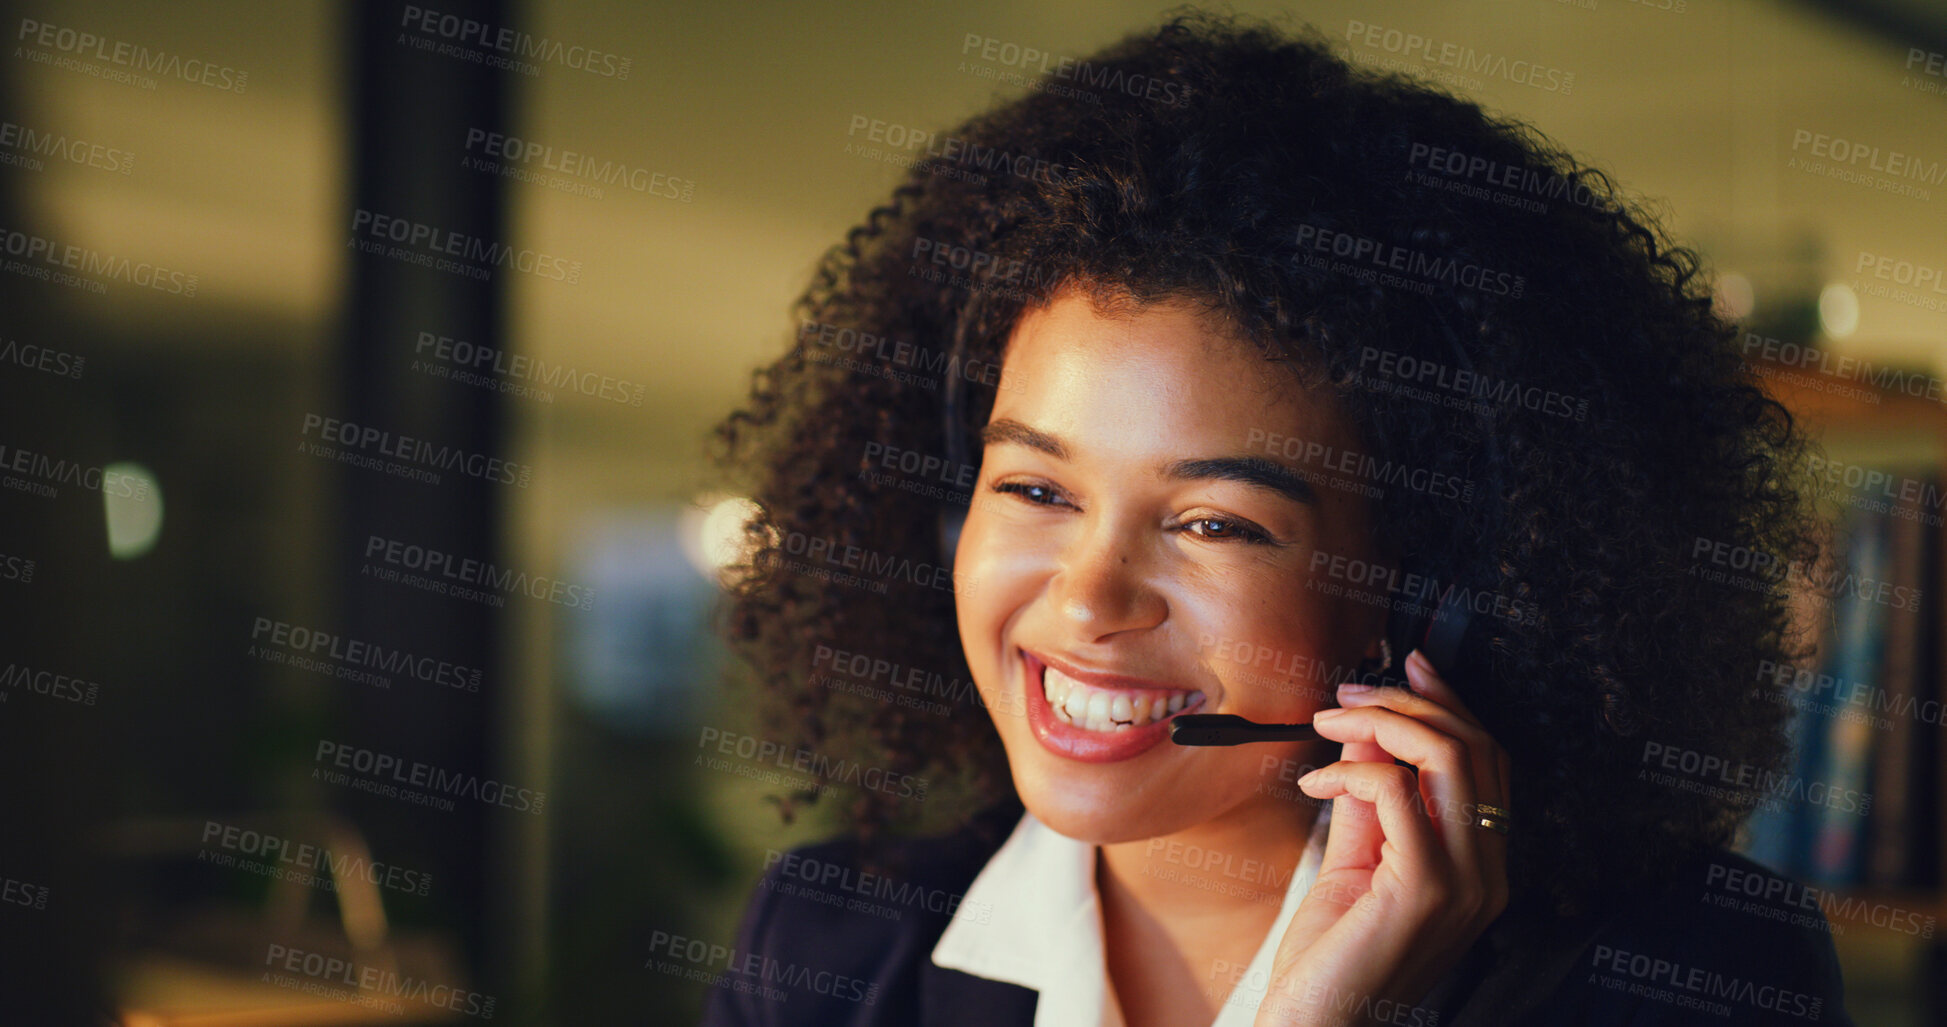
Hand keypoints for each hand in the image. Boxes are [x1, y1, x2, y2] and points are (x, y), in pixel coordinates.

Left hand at [1251, 649, 1511, 1026]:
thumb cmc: (1332, 960)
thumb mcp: (1356, 862)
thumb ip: (1369, 800)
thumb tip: (1365, 733)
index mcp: (1481, 867)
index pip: (1488, 761)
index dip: (1449, 703)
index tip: (1406, 664)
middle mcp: (1489, 874)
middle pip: (1474, 747)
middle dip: (1408, 701)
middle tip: (1348, 693)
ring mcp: (1466, 884)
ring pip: (1447, 757)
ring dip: (1382, 721)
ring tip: (1328, 721)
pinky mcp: (1425, 889)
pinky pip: (1396, 791)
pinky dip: (1350, 771)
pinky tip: (1314, 786)